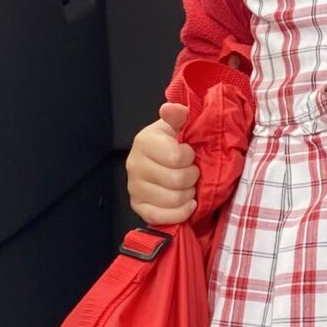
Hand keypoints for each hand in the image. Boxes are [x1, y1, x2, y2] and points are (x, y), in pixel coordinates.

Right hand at [127, 102, 197, 225]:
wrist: (162, 161)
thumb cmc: (174, 143)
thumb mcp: (177, 125)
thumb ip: (178, 116)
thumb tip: (170, 108)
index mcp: (144, 141)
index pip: (177, 156)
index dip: (190, 157)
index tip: (190, 154)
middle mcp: (134, 165)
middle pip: (176, 180)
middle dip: (192, 177)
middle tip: (192, 173)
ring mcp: (134, 188)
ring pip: (172, 200)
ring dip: (188, 195)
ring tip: (188, 186)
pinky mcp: (138, 207)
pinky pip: (162, 217)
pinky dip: (180, 213)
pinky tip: (187, 204)